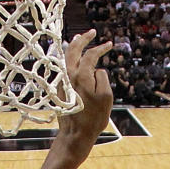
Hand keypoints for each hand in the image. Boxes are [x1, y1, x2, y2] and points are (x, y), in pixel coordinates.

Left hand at [58, 30, 113, 146]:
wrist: (75, 135)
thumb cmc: (93, 119)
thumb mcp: (106, 97)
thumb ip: (102, 78)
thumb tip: (96, 70)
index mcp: (82, 75)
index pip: (91, 55)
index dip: (101, 48)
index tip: (109, 45)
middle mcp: (69, 75)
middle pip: (74, 49)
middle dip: (83, 39)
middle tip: (91, 33)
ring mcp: (62, 81)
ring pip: (65, 57)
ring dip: (72, 46)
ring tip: (77, 39)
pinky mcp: (59, 89)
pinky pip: (62, 67)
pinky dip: (67, 58)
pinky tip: (70, 57)